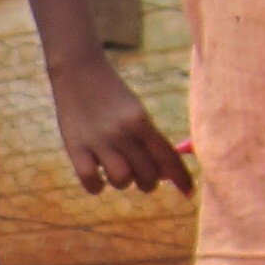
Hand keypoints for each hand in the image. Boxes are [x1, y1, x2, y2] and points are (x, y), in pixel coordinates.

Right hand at [50, 61, 191, 195]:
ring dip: (123, 181)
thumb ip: (150, 141)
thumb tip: (165, 175)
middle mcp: (122, 132)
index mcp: (141, 120)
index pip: (168, 157)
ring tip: (116, 169)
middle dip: (149, 181)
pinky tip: (97, 174)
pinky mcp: (75, 148)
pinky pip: (92, 182)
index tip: (189, 193)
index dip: (181, 178)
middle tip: (141, 174)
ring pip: (122, 181)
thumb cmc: (112, 96)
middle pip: (147, 175)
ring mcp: (98, 141)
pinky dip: (97, 185)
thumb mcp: (136, 112)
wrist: (77, 71)